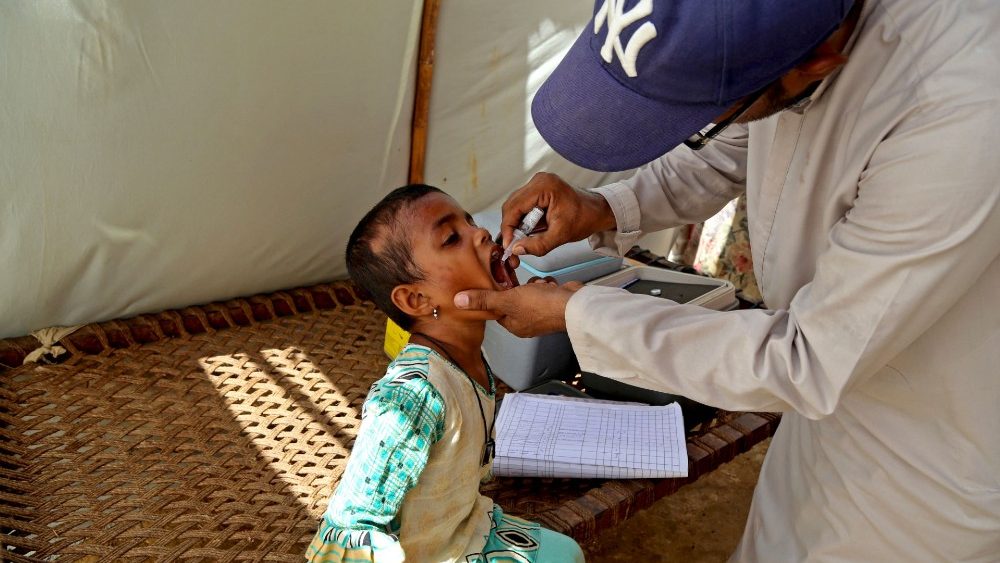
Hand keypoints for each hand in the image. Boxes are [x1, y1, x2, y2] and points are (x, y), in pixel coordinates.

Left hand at [454, 279, 583, 337]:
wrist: (574, 305)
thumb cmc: (543, 306)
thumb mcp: (507, 300)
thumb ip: (483, 300)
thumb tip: (459, 301)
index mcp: (513, 325)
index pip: (495, 308)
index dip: (492, 294)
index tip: (492, 281)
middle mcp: (526, 322)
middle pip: (511, 298)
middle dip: (514, 286)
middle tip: (514, 277)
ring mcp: (540, 313)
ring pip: (527, 291)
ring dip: (531, 284)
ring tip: (535, 285)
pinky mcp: (552, 303)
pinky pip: (542, 289)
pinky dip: (544, 284)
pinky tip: (548, 286)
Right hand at [501, 172, 615, 256]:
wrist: (597, 211)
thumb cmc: (585, 218)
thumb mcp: (561, 235)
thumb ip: (538, 244)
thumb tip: (517, 249)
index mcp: (544, 186)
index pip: (514, 207)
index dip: (508, 228)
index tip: (509, 245)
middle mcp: (538, 181)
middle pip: (512, 205)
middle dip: (511, 227)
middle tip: (514, 245)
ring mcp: (538, 184)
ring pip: (515, 206)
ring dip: (517, 225)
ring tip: (524, 239)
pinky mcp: (539, 190)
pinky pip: (523, 206)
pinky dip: (523, 220)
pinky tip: (530, 231)